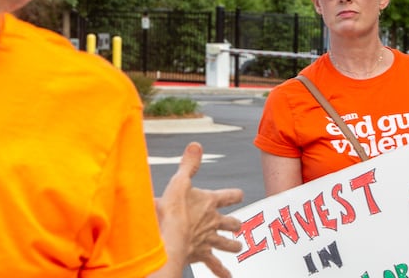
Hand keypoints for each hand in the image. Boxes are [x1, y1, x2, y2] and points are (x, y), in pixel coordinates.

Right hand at [152, 142, 243, 277]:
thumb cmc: (173, 208)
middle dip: (234, 224)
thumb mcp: (180, 180)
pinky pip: (214, 264)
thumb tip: (196, 145)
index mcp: (209, 202)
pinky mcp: (201, 253)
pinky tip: (228, 277)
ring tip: (239, 248)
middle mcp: (213, 221)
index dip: (234, 195)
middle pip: (230, 222)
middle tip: (238, 225)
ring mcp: (209, 239)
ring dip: (233, 245)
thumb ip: (189, 164)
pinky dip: (221, 271)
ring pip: (226, 244)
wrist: (170, 236)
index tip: (239, 195)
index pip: (229, 196)